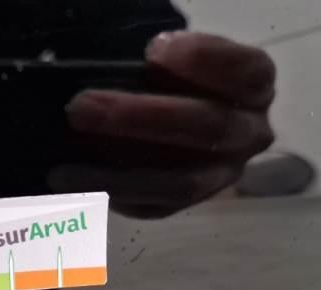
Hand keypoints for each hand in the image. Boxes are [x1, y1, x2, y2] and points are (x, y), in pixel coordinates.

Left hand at [55, 32, 275, 217]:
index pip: (243, 73)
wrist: (173, 116)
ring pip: (180, 184)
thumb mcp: (171, 58)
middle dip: (139, 118)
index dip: (203, 61)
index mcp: (255, 85)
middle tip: (80, 107)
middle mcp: (249, 134)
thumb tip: (101, 68)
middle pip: (205, 129)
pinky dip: (110, 197)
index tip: (153, 50)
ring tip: (65, 169)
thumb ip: (154, 60)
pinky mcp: (188, 203)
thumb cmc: (173, 75)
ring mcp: (222, 176)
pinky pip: (153, 208)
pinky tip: (72, 184)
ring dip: (118, 175)